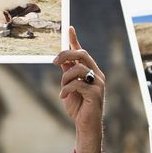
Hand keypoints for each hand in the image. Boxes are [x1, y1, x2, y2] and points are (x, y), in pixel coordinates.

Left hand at [53, 26, 104, 152]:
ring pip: (78, 69)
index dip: (75, 39)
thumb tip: (60, 58)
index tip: (69, 28)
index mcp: (90, 70)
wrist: (85, 124)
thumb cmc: (78, 106)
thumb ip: (67, 72)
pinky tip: (63, 96)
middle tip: (54, 62)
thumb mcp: (69, 86)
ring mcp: (98, 83)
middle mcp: (96, 74)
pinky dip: (67, 89)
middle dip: (66, 54)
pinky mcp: (96, 93)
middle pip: (82, 54)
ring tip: (62, 89)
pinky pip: (78, 84)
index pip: (82, 51)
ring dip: (65, 78)